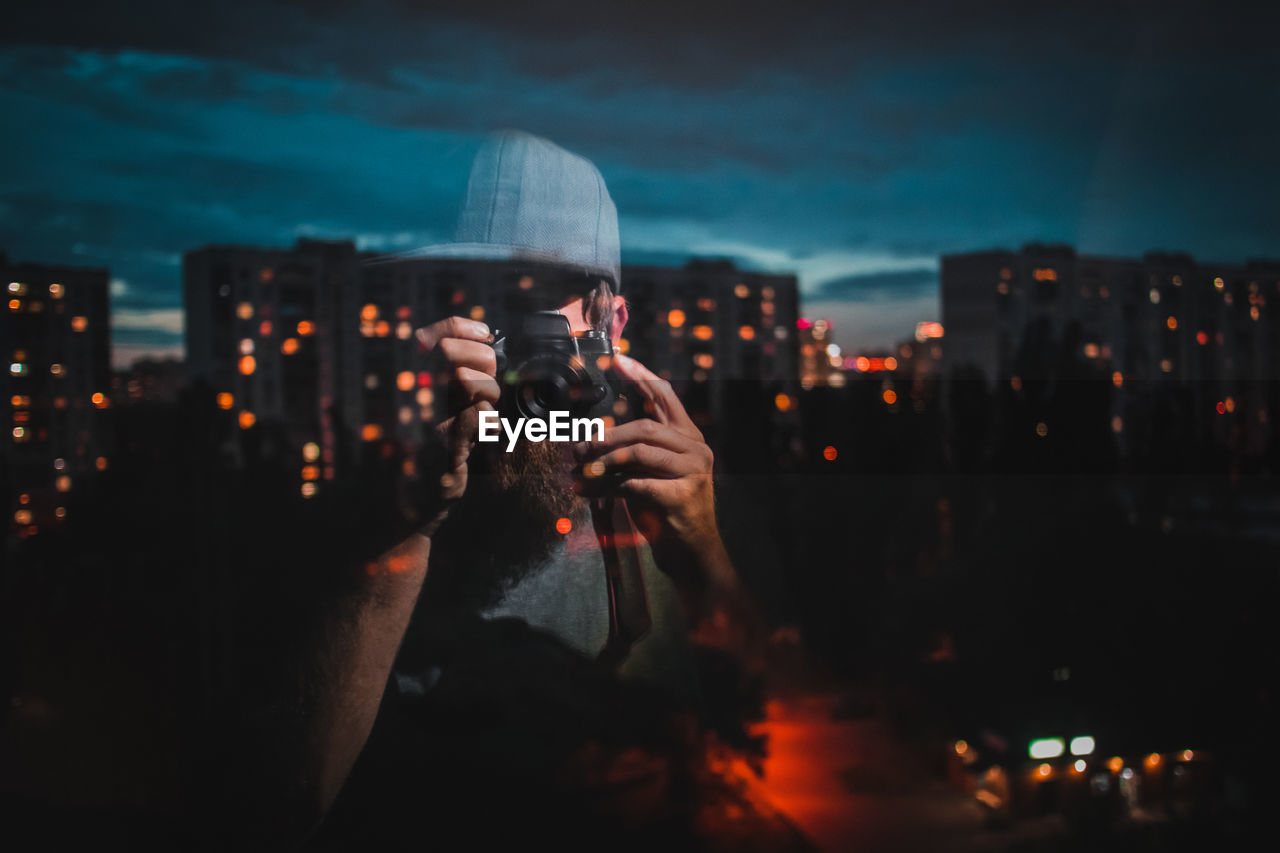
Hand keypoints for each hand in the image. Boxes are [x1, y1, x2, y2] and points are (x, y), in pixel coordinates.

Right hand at [413, 317, 499, 524]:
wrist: (409, 505)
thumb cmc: (429, 450)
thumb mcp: (434, 405)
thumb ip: (451, 374)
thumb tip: (483, 342)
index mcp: (411, 379)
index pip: (436, 335)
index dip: (463, 330)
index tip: (482, 338)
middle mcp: (412, 393)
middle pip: (453, 351)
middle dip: (483, 364)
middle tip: (483, 387)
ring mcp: (424, 419)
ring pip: (470, 381)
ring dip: (488, 396)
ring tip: (481, 414)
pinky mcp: (442, 446)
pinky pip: (480, 417)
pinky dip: (491, 424)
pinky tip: (484, 436)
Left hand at [575, 352, 718, 552]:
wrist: (691, 553)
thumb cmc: (666, 511)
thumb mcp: (652, 473)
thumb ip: (633, 451)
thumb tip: (590, 439)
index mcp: (689, 438)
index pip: (665, 396)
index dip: (641, 376)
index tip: (618, 359)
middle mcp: (695, 449)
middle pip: (646, 428)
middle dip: (608, 436)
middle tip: (581, 446)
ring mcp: (693, 472)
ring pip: (640, 453)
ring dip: (605, 461)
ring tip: (583, 470)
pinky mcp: (682, 496)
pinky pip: (636, 484)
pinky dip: (608, 488)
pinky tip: (590, 493)